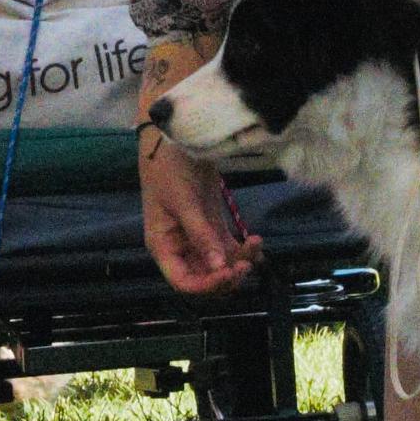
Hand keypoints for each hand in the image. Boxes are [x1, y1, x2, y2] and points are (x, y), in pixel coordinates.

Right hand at [139, 127, 260, 296]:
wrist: (176, 134)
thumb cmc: (168, 167)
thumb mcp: (183, 201)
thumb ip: (201, 234)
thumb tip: (220, 267)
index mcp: (164, 246)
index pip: (183, 282)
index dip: (206, 286)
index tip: (229, 273)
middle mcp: (180, 247)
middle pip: (204, 278)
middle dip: (226, 276)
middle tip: (246, 264)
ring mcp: (197, 236)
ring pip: (220, 265)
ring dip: (239, 263)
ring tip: (254, 243)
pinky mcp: (212, 224)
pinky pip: (229, 248)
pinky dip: (243, 250)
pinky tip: (255, 241)